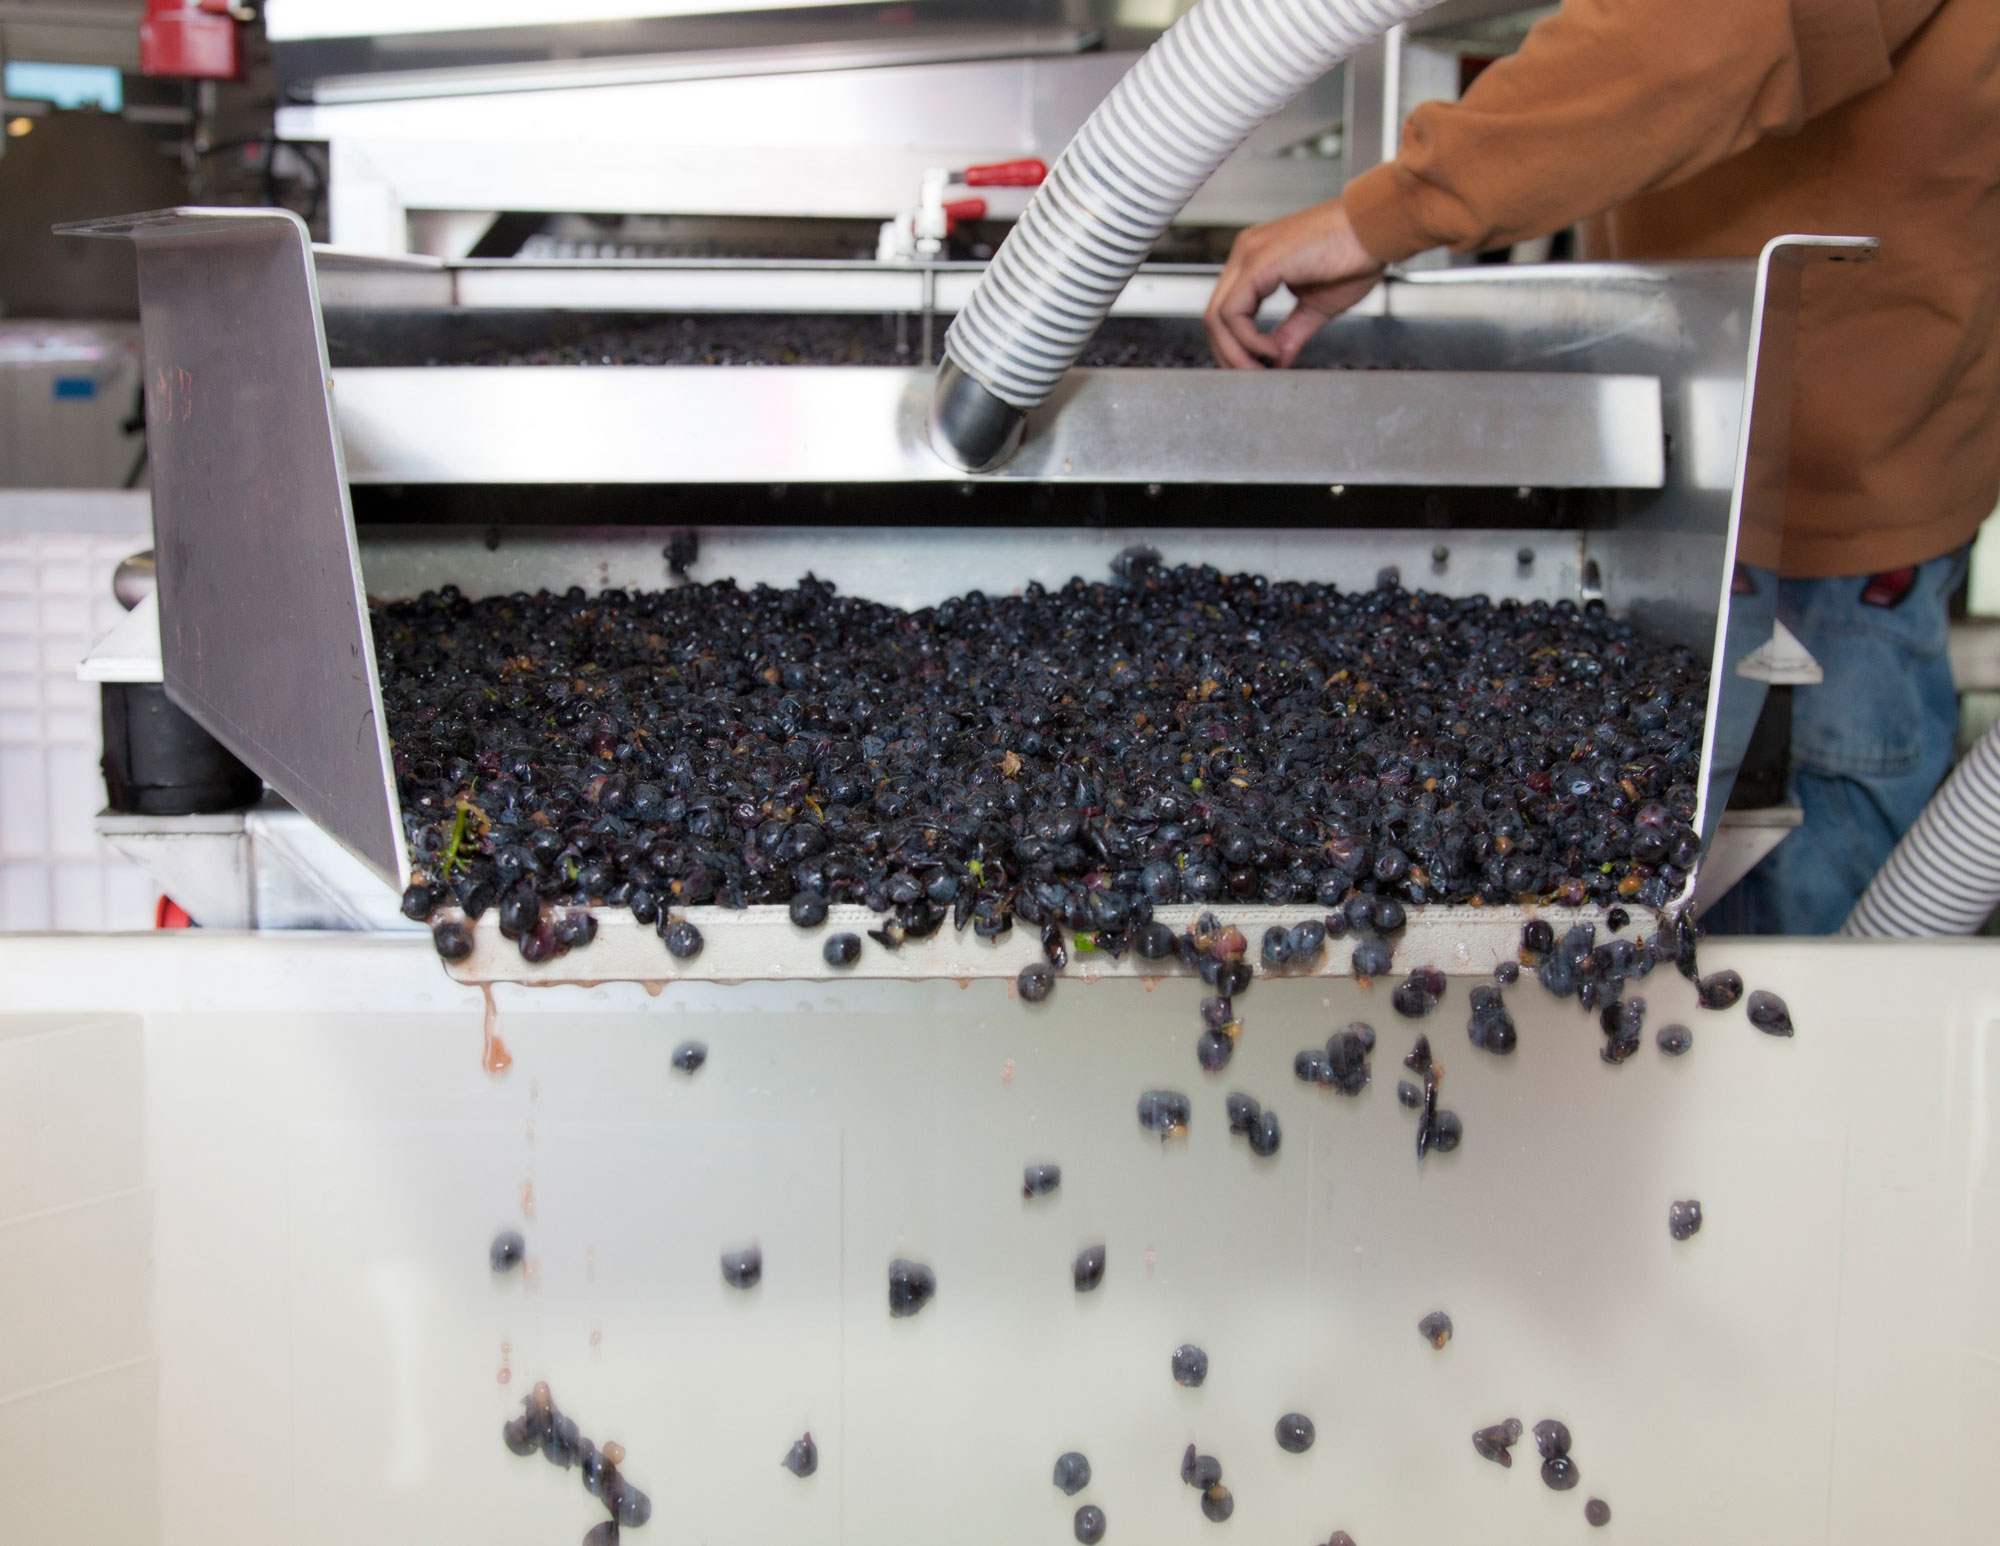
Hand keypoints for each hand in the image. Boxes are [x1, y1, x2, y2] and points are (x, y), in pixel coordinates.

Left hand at [1204, 200, 1385, 368]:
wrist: (1377, 228)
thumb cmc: (1355, 254)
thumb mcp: (1316, 306)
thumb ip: (1291, 333)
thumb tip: (1276, 361)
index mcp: (1256, 260)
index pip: (1226, 310)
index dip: (1234, 346)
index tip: (1256, 368)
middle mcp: (1246, 253)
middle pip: (1215, 316)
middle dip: (1229, 354)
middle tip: (1253, 377)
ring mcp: (1248, 254)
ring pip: (1217, 316)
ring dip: (1235, 352)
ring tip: (1263, 367)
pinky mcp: (1258, 262)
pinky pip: (1233, 312)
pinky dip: (1248, 340)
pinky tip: (1271, 350)